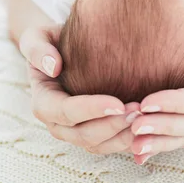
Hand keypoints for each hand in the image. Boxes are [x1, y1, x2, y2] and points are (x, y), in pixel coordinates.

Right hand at [19, 25, 140, 153]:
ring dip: (123, 136)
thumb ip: (37, 48)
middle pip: (84, 135)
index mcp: (44, 102)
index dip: (91, 110)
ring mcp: (75, 133)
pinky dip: (128, 140)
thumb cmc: (51, 42)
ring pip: (98, 145)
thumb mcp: (36, 37)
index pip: (65, 112)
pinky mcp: (93, 135)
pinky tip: (147, 126)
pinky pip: (110, 146)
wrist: (64, 50)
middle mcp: (57, 124)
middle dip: (112, 125)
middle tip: (138, 110)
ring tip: (145, 118)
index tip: (118, 102)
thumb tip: (52, 66)